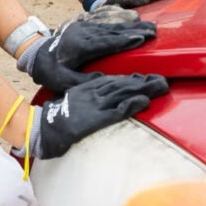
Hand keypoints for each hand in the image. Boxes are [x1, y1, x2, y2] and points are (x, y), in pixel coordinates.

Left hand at [20, 12, 158, 91]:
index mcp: (78, 47)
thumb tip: (106, 81)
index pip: (106, 42)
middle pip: (113, 31)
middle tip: (154, 31)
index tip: (142, 39)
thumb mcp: (62, 81)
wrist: (35, 53)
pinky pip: (104, 21)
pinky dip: (120, 20)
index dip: (125, 40)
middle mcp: (82, 33)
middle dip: (134, 30)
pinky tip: (132, 19)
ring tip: (149, 25)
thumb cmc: (49, 71)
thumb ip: (83, 81)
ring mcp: (83, 27)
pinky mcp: (83, 25)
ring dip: (130, 25)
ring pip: (110, 25)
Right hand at [34, 72, 169, 159]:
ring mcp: (95, 104)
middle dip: (144, 81)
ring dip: (145, 89)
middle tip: (163, 80)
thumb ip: (86, 99)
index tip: (148, 77)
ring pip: (124, 93)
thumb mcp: (72, 102)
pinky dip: (132, 104)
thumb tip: (101, 101)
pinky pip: (117, 110)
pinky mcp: (95, 118)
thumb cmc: (56, 119)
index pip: (114, 80)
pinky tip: (145, 101)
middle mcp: (93, 92)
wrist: (42, 128)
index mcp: (86, 88)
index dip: (133, 78)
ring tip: (161, 86)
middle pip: (123, 84)